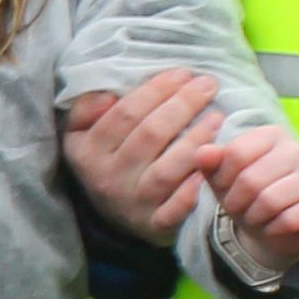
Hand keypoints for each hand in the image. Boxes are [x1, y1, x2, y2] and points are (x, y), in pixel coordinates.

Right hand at [58, 67, 226, 243]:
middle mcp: (108, 179)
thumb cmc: (108, 162)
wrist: (116, 218)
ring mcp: (132, 204)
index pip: (125, 114)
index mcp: (88, 152)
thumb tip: (107, 96)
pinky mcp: (154, 226)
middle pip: (150, 135)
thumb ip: (85, 110)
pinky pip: (175, 209)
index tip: (182, 73)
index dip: (156, 90)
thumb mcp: (82, 135)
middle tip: (207, 85)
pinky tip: (211, 165)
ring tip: (217, 117)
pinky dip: (193, 190)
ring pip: (166, 169)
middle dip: (182, 105)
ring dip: (194, 140)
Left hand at [208, 117, 298, 266]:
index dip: (223, 178)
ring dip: (255, 217)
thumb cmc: (248, 197)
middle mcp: (298, 149)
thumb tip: (203, 153)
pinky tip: (275, 226)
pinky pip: (291, 219)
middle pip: (251, 179)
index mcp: (271, 135)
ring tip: (256, 217)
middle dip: (237, 202)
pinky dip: (274, 229)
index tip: (225, 188)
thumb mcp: (223, 180)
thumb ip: (211, 163)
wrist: (277, 228)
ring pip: (271, 200)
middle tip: (239, 209)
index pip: (236, 152)